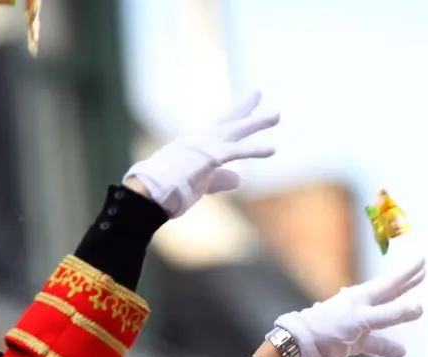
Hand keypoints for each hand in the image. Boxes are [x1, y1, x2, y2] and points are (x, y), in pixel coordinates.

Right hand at [123, 90, 279, 217]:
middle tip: (258, 93)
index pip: (218, 125)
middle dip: (244, 107)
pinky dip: (255, 150)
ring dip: (256, 122)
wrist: (150, 192)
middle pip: (227, 119)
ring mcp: (204, 145)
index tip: (246, 102)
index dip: (233, 113)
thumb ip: (220, 179)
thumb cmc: (168, 190)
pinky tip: (272, 149)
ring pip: (235, 130)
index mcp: (195, 144)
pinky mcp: (209, 157)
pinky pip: (237, 151)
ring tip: (276, 115)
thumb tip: (239, 179)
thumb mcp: (201, 182)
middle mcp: (200, 139)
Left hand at [272, 257, 425, 356]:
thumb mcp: (362, 319)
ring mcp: (356, 325)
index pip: (390, 282)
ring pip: (384, 319)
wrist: (301, 347)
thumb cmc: (329, 328)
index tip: (422, 261)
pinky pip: (374, 344)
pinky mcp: (351, 343)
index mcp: (362, 296)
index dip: (407, 273)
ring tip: (417, 311)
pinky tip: (400, 351)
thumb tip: (417, 307)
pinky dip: (387, 347)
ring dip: (399, 316)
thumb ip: (390, 314)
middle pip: (388, 294)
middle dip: (405, 285)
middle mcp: (360, 306)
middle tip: (422, 274)